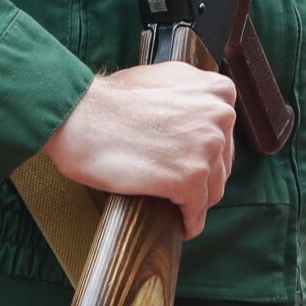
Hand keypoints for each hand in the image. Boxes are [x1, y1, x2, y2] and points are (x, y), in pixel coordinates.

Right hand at [40, 58, 236, 237]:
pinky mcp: (191, 178)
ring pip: (212, 190)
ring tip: (176, 205)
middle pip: (221, 163)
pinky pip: (196, 212)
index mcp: (217, 90)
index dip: (206, 151)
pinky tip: (180, 225)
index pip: (225, 133)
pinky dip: (188, 222)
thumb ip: (190, 96)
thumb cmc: (112, 100)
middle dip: (202, 177)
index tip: (190, 162)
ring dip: (195, 201)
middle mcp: (220, 115)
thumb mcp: (163, 80)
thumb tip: (200, 116)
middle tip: (177, 185)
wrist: (81, 115)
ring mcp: (208, 147)